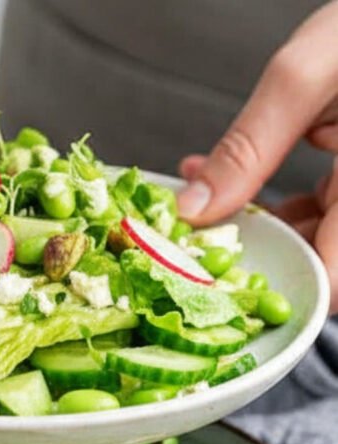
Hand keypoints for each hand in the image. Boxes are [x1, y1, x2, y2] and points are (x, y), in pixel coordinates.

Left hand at [175, 1, 337, 311]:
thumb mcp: (305, 78)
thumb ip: (248, 148)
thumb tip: (193, 207)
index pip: (334, 282)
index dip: (280, 293)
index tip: (219, 282)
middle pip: (319, 256)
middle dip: (255, 247)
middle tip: (200, 232)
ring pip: (317, 232)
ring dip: (261, 221)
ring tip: (212, 194)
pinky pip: (325, 204)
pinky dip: (283, 197)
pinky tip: (246, 173)